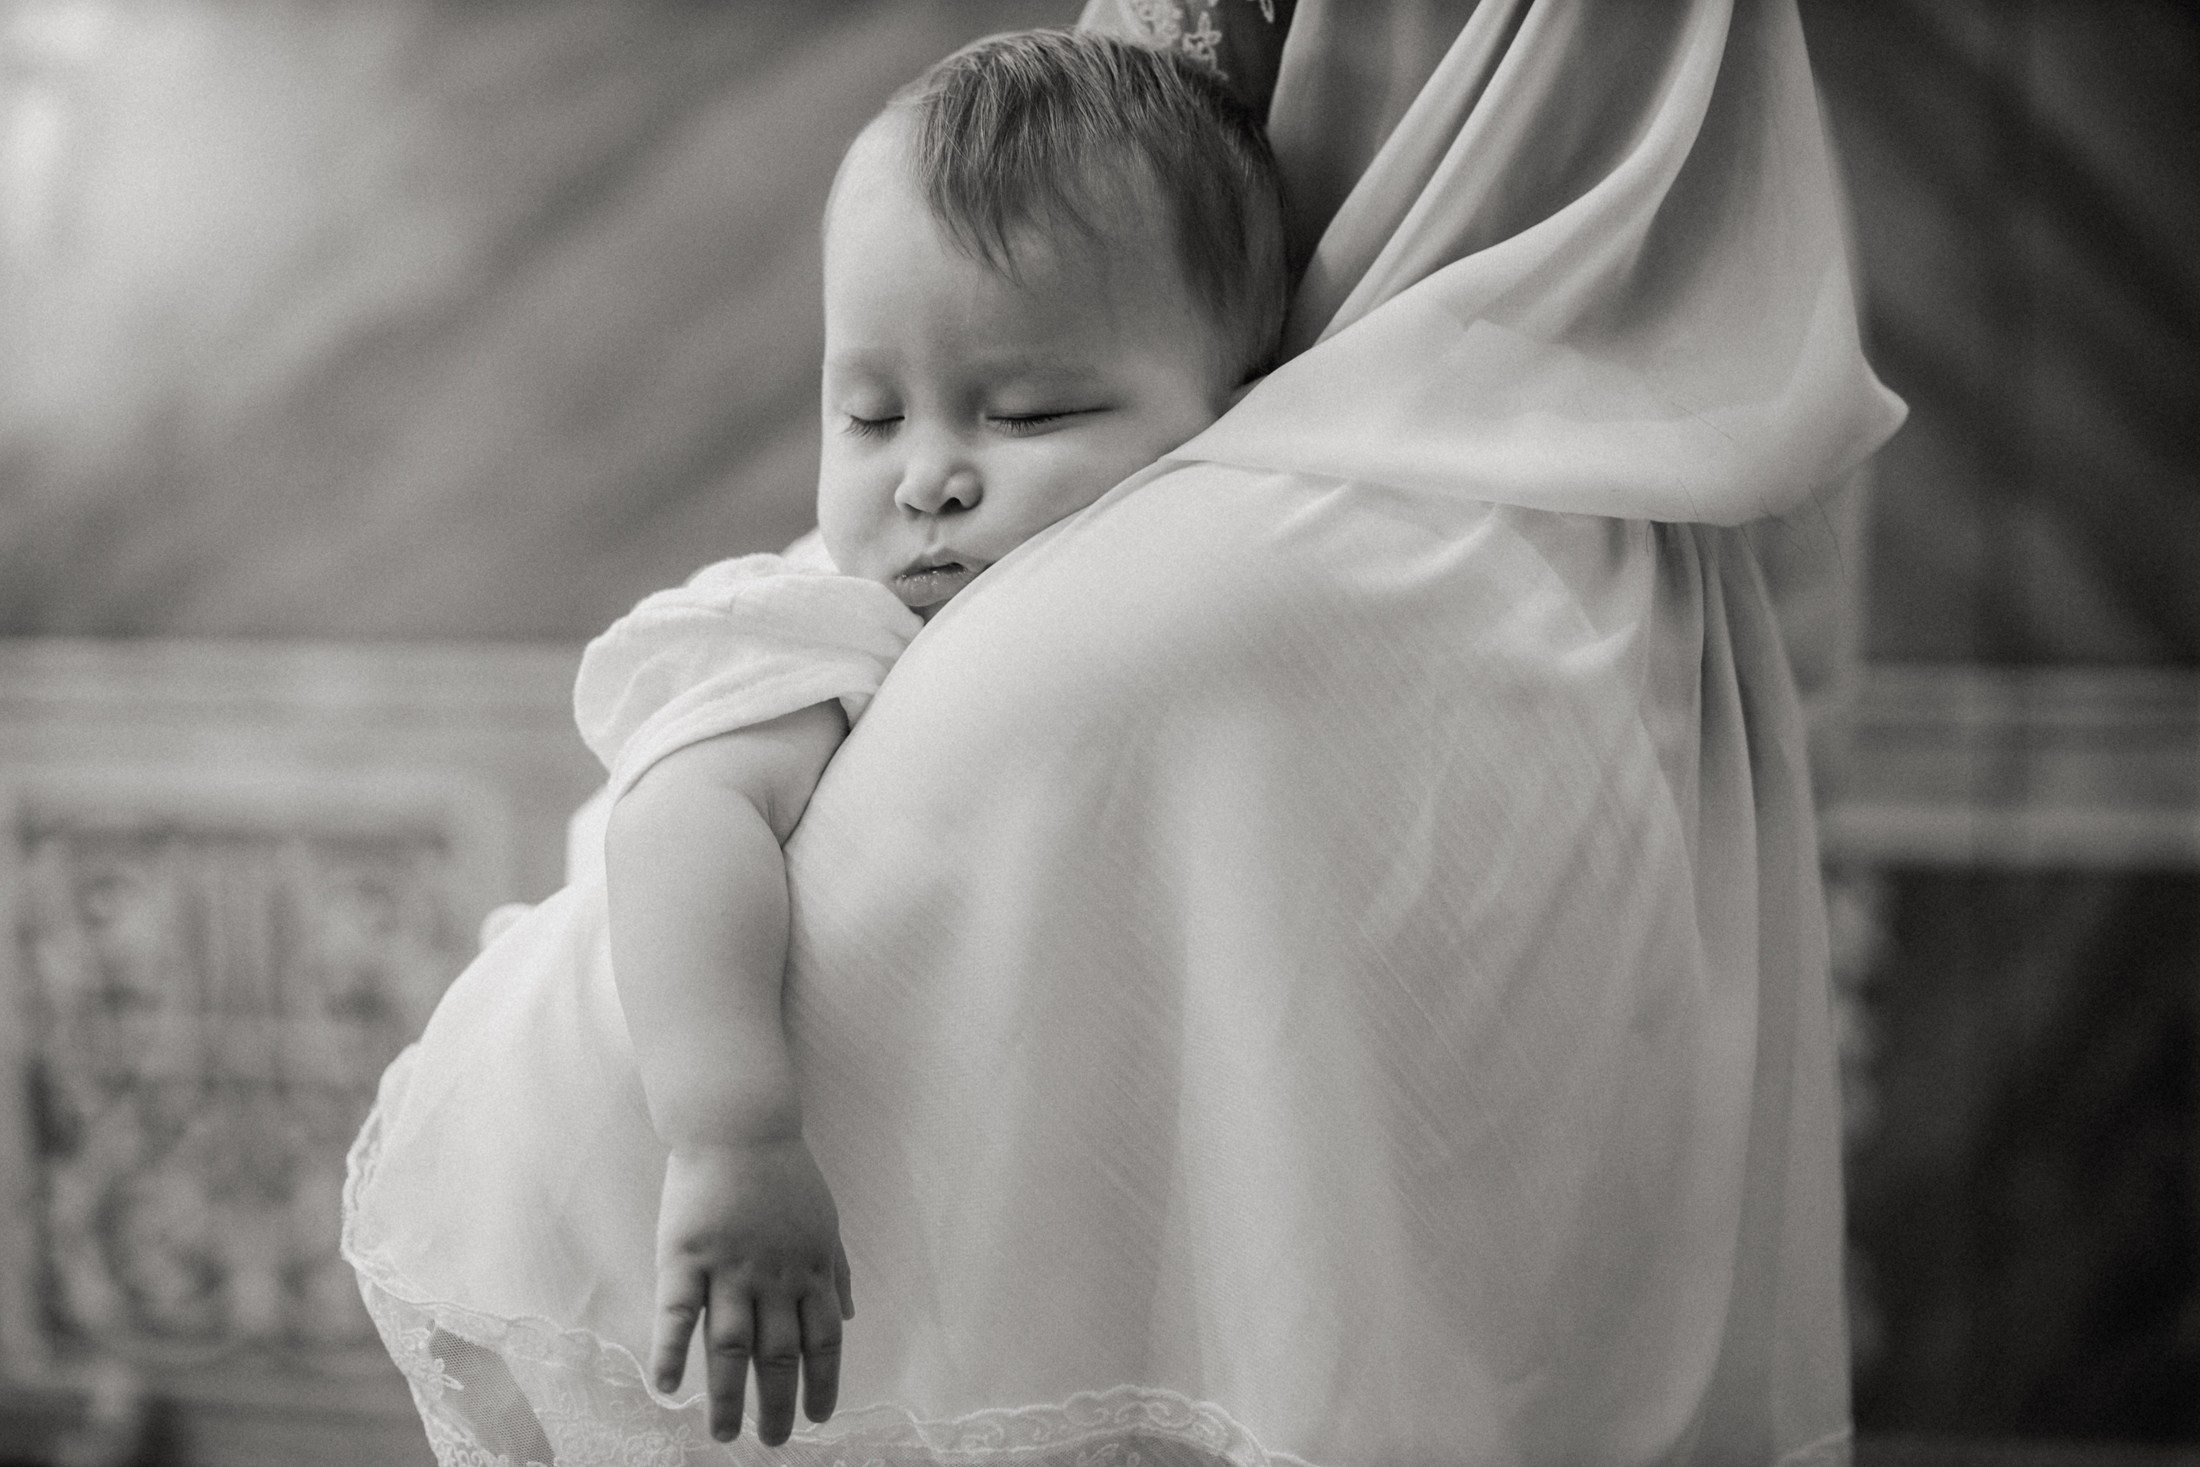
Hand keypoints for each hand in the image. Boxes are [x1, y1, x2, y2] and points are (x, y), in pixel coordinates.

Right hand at [651, 1137, 854, 1443]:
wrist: (739, 1125)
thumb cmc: (784, 1173)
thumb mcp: (825, 1221)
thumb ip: (837, 1271)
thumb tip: (850, 1317)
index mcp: (810, 1270)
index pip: (824, 1341)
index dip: (822, 1384)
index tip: (818, 1418)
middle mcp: (774, 1277)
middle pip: (778, 1355)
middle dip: (777, 1405)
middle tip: (771, 1440)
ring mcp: (728, 1268)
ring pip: (730, 1347)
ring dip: (726, 1397)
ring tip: (723, 1434)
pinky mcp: (685, 1256)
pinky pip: (679, 1314)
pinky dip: (673, 1353)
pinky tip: (667, 1388)